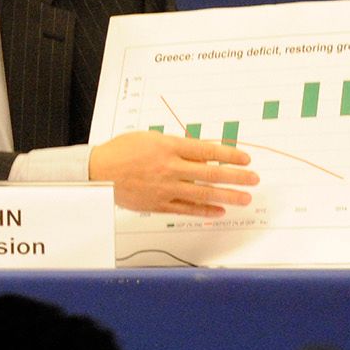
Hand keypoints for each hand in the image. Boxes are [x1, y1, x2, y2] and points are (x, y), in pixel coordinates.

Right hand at [90, 131, 257, 215]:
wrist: (96, 171)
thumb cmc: (120, 151)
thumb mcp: (149, 138)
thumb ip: (175, 145)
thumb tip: (200, 153)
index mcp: (168, 147)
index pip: (207, 150)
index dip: (230, 155)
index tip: (245, 158)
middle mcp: (169, 168)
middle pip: (211, 173)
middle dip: (236, 176)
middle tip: (253, 179)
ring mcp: (165, 188)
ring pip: (203, 193)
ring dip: (227, 195)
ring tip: (245, 198)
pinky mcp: (158, 204)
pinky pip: (186, 209)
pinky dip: (204, 211)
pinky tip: (219, 211)